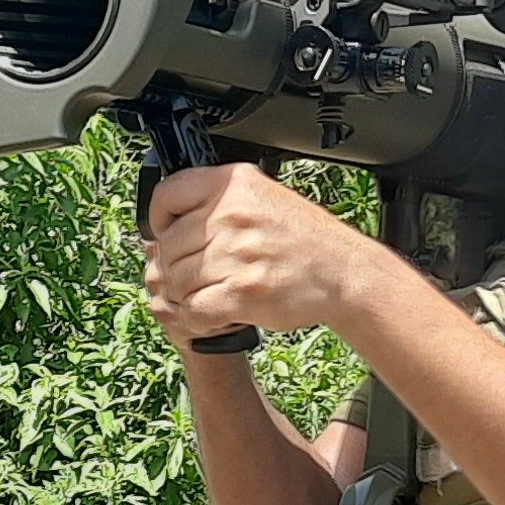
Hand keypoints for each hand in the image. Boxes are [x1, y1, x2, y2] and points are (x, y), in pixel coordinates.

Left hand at [143, 163, 412, 342]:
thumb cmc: (305, 240)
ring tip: (210, 295)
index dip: (159, 219)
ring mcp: (238, 255)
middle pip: (168, 247)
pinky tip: (216, 314)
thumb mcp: (263, 196)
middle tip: (197, 276)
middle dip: (175, 268)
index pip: (167, 195)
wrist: (345, 273)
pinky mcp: (244, 293)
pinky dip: (199, 319)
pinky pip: (195, 310)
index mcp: (233, 185)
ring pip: (177, 281)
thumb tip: (168, 219)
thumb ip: (218, 201)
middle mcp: (233, 215)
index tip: (167, 233)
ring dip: (187, 295)